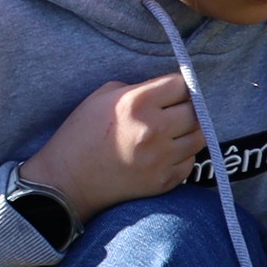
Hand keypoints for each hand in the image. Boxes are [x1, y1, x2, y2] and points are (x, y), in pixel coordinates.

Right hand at [21, 75, 205, 218]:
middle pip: (195, 110)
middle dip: (186, 108)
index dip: (178, 87)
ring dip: (189, 132)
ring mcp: (162, 157)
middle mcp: (154, 129)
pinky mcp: (165, 180)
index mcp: (137, 103)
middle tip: (173, 112)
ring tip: (171, 133)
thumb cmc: (80, 136)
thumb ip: (136, 89)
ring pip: (199, 136)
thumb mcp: (100, 98)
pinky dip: (182, 155)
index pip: (181, 85)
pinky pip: (190, 161)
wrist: (67, 182)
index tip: (172, 92)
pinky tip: (163, 154)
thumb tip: (163, 92)